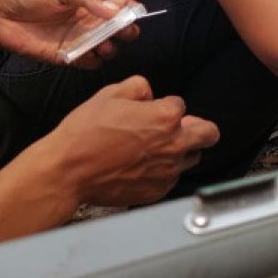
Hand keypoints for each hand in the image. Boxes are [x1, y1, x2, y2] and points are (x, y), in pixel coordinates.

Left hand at [0, 0, 140, 67]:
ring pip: (109, 49)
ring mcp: (81, 40)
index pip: (120, 7)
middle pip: (120, 30)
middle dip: (127, 31)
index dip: (131, 10)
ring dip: (111, 48)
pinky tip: (87, 55)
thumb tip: (115, 11)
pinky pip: (90, 63)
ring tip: (103, 45)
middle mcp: (90, 22)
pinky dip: (93, 61)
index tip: (136, 14)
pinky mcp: (69, 57)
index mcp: (91, 3)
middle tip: (122, 32)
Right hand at [44, 76, 219, 206]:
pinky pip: (172, 178)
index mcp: (167, 117)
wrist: (67, 171)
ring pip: (192, 158)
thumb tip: (150, 94)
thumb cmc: (86, 133)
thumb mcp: (110, 94)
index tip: (150, 111)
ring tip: (156, 149)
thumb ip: (139, 87)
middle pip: (209, 135)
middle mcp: (175, 144)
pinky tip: (142, 167)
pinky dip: (164, 172)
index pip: (181, 105)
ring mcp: (168, 170)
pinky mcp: (158, 190)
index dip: (165, 106)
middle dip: (199, 128)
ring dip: (182, 151)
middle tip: (183, 128)